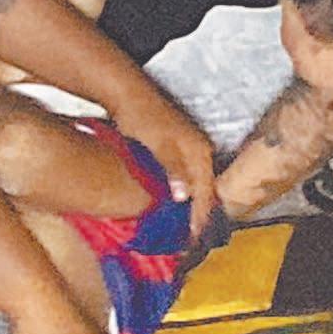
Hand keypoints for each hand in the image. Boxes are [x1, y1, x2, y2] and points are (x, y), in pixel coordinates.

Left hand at [109, 94, 214, 236]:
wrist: (126, 93)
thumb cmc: (141, 117)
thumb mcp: (157, 145)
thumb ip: (172, 170)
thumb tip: (184, 197)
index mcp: (199, 150)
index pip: (206, 191)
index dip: (199, 216)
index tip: (192, 238)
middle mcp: (199, 150)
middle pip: (203, 190)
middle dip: (197, 215)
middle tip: (187, 240)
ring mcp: (188, 148)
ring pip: (193, 184)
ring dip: (187, 206)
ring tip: (180, 228)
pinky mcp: (175, 147)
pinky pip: (182, 177)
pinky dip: (178, 193)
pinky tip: (169, 204)